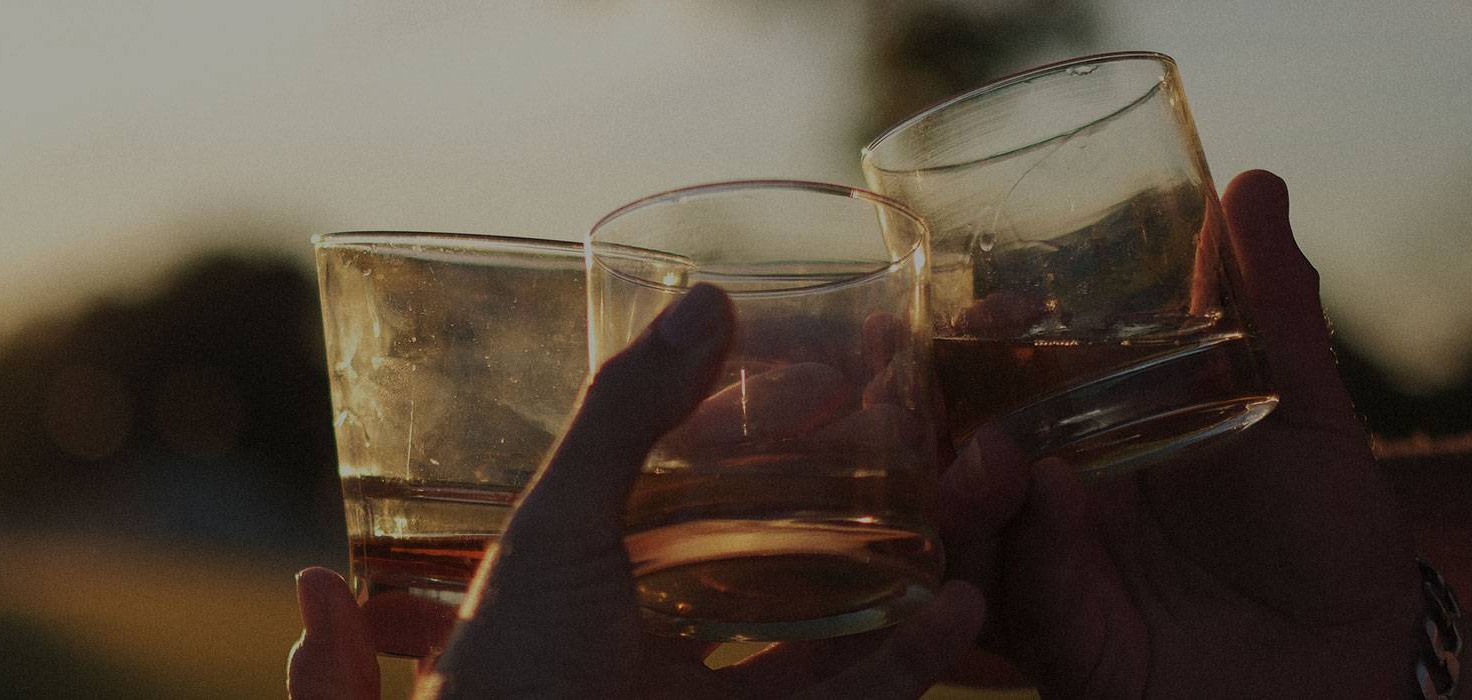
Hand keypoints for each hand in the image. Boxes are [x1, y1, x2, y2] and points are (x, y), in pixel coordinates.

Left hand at [292, 284, 987, 698]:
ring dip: (898, 577)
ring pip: (828, 630)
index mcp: (610, 572)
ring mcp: (717, 689)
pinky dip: (911, 660)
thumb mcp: (559, 529)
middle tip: (913, 441)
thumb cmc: (511, 670)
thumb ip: (624, 418)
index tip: (830, 376)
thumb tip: (708, 300)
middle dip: (846, 505)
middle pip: (774, 559)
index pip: (697, 489)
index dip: (761, 435)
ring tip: (957, 512)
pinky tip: (959, 607)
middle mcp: (666, 632)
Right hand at [937, 170, 1424, 697]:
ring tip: (987, 455)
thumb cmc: (1327, 535)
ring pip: (952, 527)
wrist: (1360, 661)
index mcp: (1083, 436)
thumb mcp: (1301, 406)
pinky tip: (1051, 504)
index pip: (989, 379)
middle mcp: (1046, 502)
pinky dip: (1022, 551)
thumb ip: (1270, 303)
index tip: (988, 305)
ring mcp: (1044, 574)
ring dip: (952, 482)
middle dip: (909, 414)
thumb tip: (1253, 181)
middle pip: (942, 450)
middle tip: (905, 378)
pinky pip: (1011, 598)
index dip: (967, 341)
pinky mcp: (1056, 644)